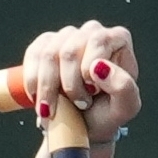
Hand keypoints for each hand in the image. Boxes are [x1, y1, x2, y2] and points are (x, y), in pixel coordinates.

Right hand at [16, 21, 140, 141]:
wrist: (83, 125)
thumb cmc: (107, 113)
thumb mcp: (125, 108)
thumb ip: (124, 87)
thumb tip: (99, 66)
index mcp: (117, 38)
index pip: (97, 41)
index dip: (88, 72)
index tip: (92, 93)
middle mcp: (91, 31)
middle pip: (70, 51)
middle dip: (69, 86)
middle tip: (78, 105)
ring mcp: (65, 36)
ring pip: (48, 56)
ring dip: (49, 89)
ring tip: (57, 108)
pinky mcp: (43, 45)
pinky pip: (32, 57)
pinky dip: (33, 82)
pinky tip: (40, 99)